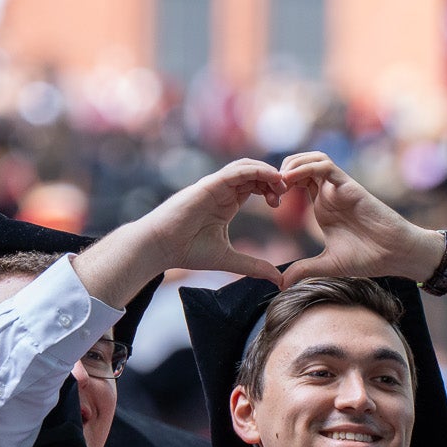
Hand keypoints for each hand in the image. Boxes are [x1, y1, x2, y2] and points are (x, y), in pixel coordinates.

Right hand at [72, 159, 285, 306]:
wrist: (160, 247)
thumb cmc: (186, 251)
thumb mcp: (228, 259)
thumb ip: (253, 266)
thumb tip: (278, 280)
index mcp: (226, 203)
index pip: (254, 186)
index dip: (271, 189)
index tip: (281, 204)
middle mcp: (221, 190)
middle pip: (253, 173)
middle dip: (273, 179)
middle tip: (287, 191)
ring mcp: (215, 185)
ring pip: (246, 167)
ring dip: (267, 172)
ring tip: (281, 185)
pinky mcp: (209, 185)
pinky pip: (236, 171)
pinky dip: (256, 171)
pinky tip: (271, 178)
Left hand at [277, 153, 440, 286]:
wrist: (395, 254)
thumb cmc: (368, 257)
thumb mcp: (327, 265)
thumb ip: (304, 269)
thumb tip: (281, 284)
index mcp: (321, 207)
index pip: (294, 183)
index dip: (277, 187)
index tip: (268, 203)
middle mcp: (328, 193)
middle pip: (299, 165)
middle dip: (279, 172)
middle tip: (269, 191)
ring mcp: (338, 188)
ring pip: (312, 158)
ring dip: (292, 164)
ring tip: (279, 183)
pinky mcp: (348, 185)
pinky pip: (325, 165)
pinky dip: (306, 167)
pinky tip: (291, 180)